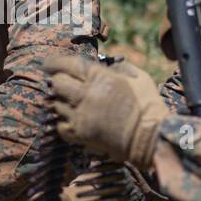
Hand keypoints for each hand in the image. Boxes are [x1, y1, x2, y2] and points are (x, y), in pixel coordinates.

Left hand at [43, 54, 168, 171]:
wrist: (151, 138)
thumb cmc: (148, 105)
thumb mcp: (138, 77)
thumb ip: (118, 67)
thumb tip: (103, 64)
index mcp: (100, 77)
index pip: (66, 64)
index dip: (53, 62)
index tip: (49, 63)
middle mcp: (87, 95)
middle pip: (57, 83)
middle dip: (57, 80)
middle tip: (62, 82)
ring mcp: (82, 116)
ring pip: (56, 104)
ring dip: (60, 101)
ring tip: (69, 101)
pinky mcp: (81, 135)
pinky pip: (61, 126)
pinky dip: (63, 121)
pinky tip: (72, 119)